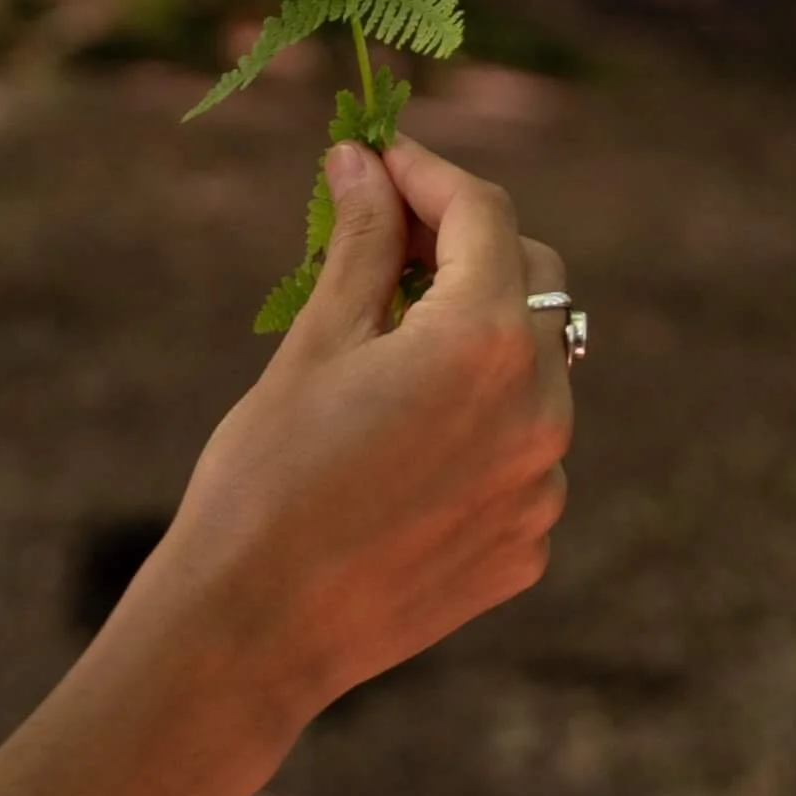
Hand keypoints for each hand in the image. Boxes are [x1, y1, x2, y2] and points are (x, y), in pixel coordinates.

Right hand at [146, 135, 573, 726]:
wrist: (252, 636)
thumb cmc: (266, 476)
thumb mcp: (316, 341)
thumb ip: (363, 242)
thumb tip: (364, 161)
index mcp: (486, 344)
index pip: (484, 214)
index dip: (429, 175)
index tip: (379, 160)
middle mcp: (541, 411)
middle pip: (529, 277)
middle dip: (463, 244)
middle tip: (384, 236)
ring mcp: (543, 486)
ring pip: (533, 364)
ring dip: (476, 331)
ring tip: (387, 339)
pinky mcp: (529, 544)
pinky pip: (522, 447)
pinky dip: (478, 418)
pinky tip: (402, 435)